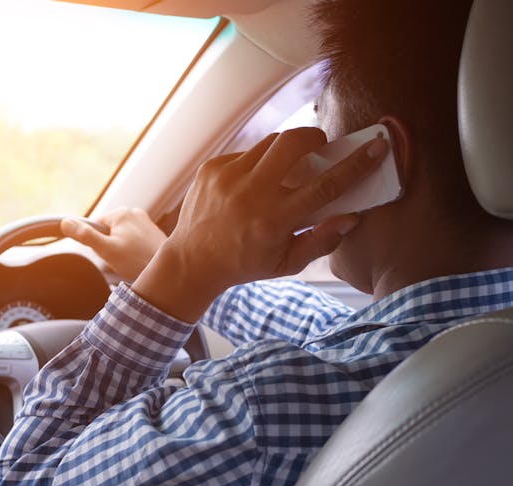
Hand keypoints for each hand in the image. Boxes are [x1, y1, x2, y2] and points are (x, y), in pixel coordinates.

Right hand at [60, 208, 166, 280]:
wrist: (168, 275)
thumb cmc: (138, 262)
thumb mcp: (106, 250)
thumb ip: (85, 235)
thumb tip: (65, 222)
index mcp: (122, 213)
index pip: (95, 225)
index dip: (96, 242)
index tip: (106, 253)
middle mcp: (135, 213)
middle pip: (108, 231)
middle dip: (109, 247)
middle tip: (120, 260)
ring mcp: (146, 222)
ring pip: (120, 238)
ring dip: (121, 251)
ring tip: (131, 262)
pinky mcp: (153, 233)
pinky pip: (133, 242)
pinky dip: (132, 253)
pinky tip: (139, 261)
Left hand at [132, 127, 387, 321]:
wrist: (192, 260)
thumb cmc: (245, 264)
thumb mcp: (287, 263)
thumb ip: (322, 241)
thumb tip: (352, 216)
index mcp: (273, 220)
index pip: (325, 186)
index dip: (355, 166)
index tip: (376, 148)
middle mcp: (250, 194)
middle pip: (293, 143)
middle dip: (315, 136)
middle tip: (321, 146)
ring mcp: (227, 177)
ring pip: (270, 143)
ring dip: (285, 149)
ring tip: (285, 168)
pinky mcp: (211, 168)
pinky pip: (245, 153)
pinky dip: (256, 163)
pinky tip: (251, 184)